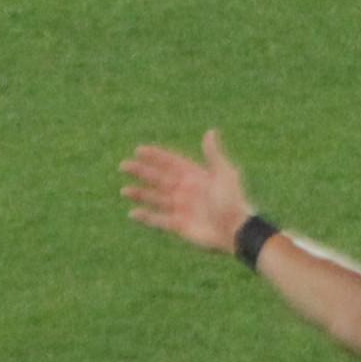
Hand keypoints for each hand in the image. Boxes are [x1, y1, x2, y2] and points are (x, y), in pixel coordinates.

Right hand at [121, 127, 258, 254]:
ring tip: (124, 190)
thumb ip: (213, 154)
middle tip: (124, 166)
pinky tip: (132, 213)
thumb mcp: (224, 173)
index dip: (156, 156)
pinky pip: (158, 220)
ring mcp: (181, 208)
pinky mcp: (179, 226)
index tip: (138, 150)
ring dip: (140, 194)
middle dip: (142, 172)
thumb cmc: (232, 200)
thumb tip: (210, 131)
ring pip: (156, 199)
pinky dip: (146, 217)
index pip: (171, 162)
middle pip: (159, 179)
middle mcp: (186, 190)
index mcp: (195, 176)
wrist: (236, 230)